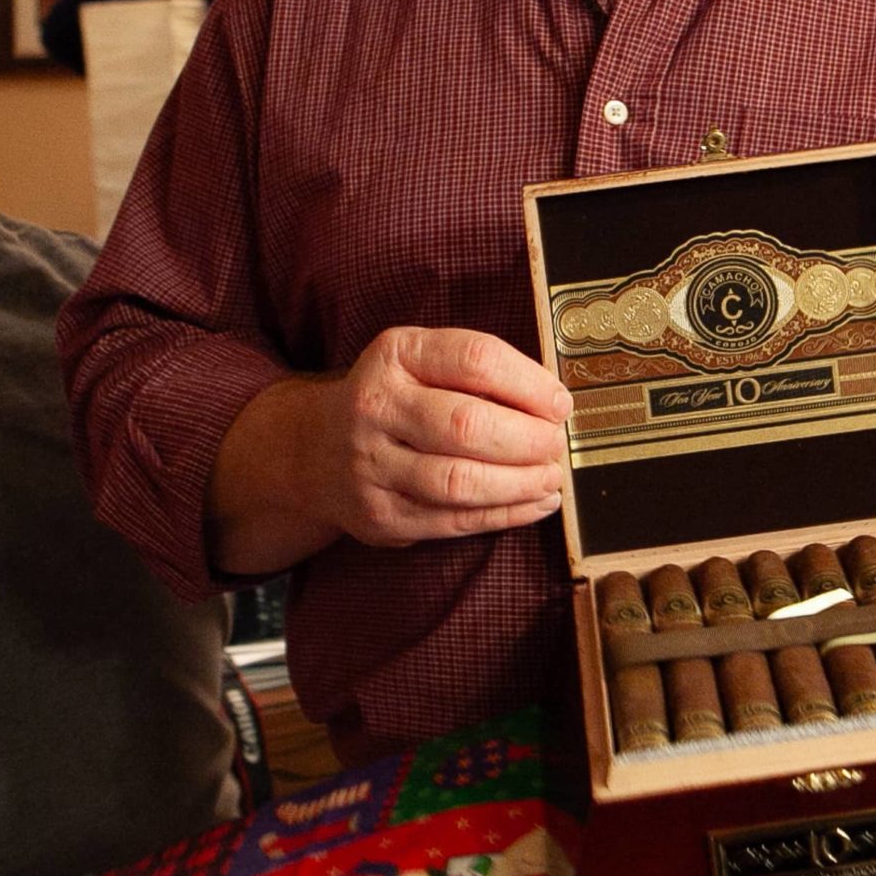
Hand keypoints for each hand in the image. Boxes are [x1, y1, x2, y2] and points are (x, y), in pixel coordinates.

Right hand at [246, 327, 572, 556]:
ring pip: (459, 481)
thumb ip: (478, 371)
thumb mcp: (422, 361)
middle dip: (527, 439)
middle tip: (557, 444)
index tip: (560, 403)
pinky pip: (454, 521)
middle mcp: (376, 406)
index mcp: (395, 354)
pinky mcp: (381, 514)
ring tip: (551, 476)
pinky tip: (535, 502)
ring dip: (520, 483)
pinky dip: (505, 514)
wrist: (315, 449)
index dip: (529, 384)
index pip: (474, 359)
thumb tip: (554, 402)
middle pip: (467, 425)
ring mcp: (372, 464)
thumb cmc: (396, 399)